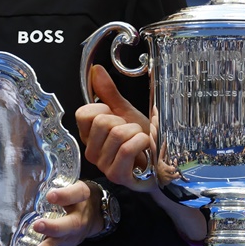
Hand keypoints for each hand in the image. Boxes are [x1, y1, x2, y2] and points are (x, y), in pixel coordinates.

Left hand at [31, 179, 100, 245]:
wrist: (96, 213)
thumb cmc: (77, 196)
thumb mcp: (73, 185)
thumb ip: (59, 184)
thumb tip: (32, 181)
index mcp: (82, 196)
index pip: (77, 194)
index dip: (64, 195)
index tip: (50, 196)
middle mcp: (80, 215)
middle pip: (71, 223)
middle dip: (54, 226)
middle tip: (38, 225)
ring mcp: (74, 231)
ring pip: (62, 239)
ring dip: (48, 245)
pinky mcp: (67, 241)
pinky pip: (55, 245)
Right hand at [77, 64, 155, 190]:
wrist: (161, 162)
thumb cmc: (141, 140)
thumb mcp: (126, 113)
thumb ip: (109, 93)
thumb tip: (96, 70)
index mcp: (89, 135)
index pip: (83, 113)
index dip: (103, 109)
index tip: (116, 116)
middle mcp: (91, 152)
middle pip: (102, 122)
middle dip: (124, 121)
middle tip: (131, 131)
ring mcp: (103, 165)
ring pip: (117, 134)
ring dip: (136, 132)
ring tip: (139, 139)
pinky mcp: (117, 175)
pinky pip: (127, 148)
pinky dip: (142, 141)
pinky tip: (145, 147)